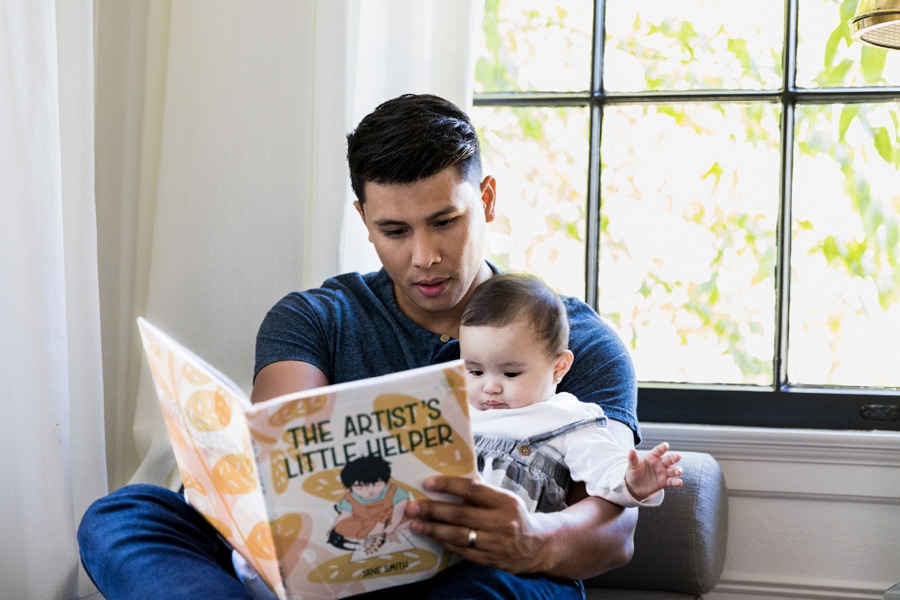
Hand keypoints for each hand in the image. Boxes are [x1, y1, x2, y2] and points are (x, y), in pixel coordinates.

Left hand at [404, 475, 543, 573]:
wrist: (538, 545)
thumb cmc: (515, 516)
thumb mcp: (505, 499)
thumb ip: (482, 493)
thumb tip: (449, 484)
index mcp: (505, 501)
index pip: (473, 490)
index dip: (449, 486)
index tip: (428, 484)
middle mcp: (502, 523)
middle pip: (461, 515)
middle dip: (433, 510)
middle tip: (412, 507)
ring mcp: (496, 544)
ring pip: (459, 536)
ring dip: (434, 529)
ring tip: (416, 524)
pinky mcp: (491, 560)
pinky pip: (463, 552)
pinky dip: (446, 544)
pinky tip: (433, 537)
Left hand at [625, 442, 682, 500]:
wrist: (634, 487)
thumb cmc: (633, 473)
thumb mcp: (632, 466)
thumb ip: (633, 458)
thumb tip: (631, 450)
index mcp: (652, 457)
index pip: (658, 451)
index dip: (662, 448)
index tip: (666, 445)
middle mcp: (660, 463)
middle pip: (669, 459)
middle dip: (674, 458)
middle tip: (678, 456)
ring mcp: (663, 472)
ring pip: (673, 470)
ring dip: (677, 470)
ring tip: (679, 472)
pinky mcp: (665, 482)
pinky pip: (672, 481)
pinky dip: (676, 482)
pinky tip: (679, 482)